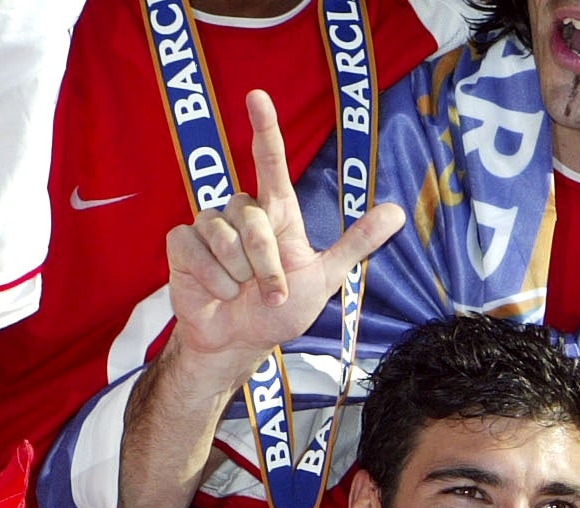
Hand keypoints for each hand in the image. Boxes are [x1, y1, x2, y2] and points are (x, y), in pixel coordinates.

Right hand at [164, 89, 403, 389]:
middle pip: (253, 218)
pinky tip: (216, 289)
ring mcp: (209, 225)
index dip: (264, 130)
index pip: (269, 164)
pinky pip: (195, 249)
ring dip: (239, 274)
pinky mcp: (181, 242)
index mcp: (276, 215)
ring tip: (240, 290)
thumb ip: (356, 243)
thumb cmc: (280, 308)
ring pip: (224, 235)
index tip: (258, 96)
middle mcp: (241, 213)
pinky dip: (211, 277)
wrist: (239, 339)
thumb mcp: (325, 276)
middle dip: (265, 263)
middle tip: (270, 290)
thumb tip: (398, 212)